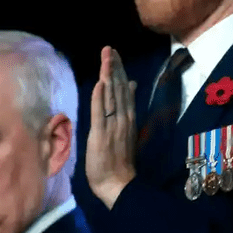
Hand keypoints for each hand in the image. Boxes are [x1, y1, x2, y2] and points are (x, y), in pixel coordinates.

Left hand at [86, 47, 137, 208]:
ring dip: (108, 75)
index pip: (124, 89)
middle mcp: (123, 118)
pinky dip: (100, 97)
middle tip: (109, 49)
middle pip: (119, 88)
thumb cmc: (119, 159)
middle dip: (114, 67)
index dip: (119, 71)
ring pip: (112, 96)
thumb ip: (127, 107)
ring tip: (106, 57)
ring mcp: (113, 125)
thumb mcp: (126, 129)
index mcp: (128, 117)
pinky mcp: (101, 134)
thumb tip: (132, 86)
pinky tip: (100, 83)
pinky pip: (101, 112)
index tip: (114, 55)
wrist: (117, 183)